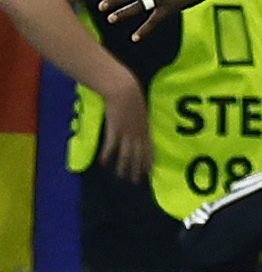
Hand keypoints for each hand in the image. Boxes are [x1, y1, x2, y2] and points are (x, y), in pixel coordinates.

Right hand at [97, 68, 150, 184]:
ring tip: (121, 176)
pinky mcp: (114, 130)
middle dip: (137, 170)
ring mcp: (126, 133)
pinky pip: (111, 146)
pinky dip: (107, 155)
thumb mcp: (141, 112)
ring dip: (123, 167)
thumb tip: (139, 129)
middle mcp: (138, 135)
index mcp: (145, 130)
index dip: (148, 163)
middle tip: (135, 181)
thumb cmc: (132, 97)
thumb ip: (140, 123)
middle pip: (138, 156)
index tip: (148, 173)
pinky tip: (104, 163)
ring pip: (126, 155)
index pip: (149, 150)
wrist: (124, 90)